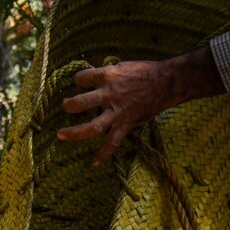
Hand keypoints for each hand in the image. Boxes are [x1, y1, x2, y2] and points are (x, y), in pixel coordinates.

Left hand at [57, 48, 224, 164]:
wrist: (167, 82)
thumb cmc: (146, 72)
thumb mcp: (123, 67)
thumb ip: (108, 75)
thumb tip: (96, 79)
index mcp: (108, 76)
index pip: (83, 77)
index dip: (78, 80)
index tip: (79, 84)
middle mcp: (109, 94)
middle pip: (81, 103)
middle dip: (69, 106)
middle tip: (64, 107)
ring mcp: (117, 111)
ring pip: (92, 127)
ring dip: (75, 132)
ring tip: (61, 135)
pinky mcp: (126, 124)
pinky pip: (112, 143)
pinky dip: (103, 154)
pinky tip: (93, 163)